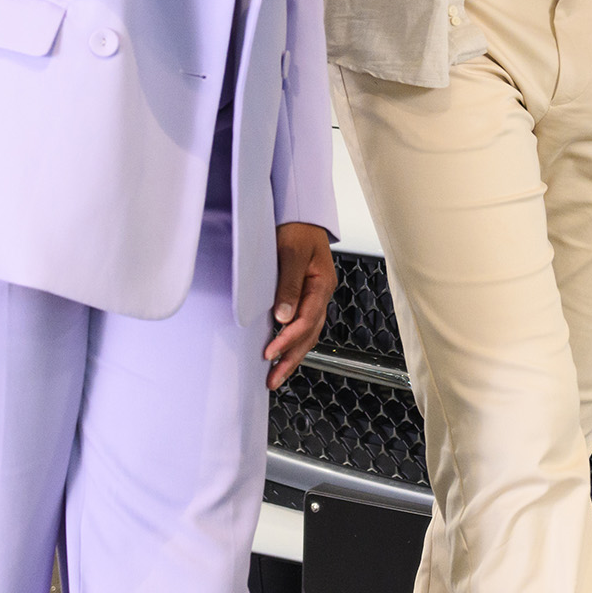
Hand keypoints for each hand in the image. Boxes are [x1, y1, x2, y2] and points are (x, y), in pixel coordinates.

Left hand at [266, 222, 336, 391]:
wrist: (300, 212)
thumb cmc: (298, 228)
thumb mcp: (292, 252)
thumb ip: (288, 285)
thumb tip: (283, 318)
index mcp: (322, 284)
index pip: (307, 320)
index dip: (288, 340)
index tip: (269, 354)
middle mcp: (321, 293)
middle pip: (310, 334)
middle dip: (291, 359)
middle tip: (272, 379)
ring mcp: (314, 295)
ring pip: (308, 333)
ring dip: (292, 354)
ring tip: (275, 375)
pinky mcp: (304, 294)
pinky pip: (302, 324)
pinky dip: (292, 341)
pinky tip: (281, 352)